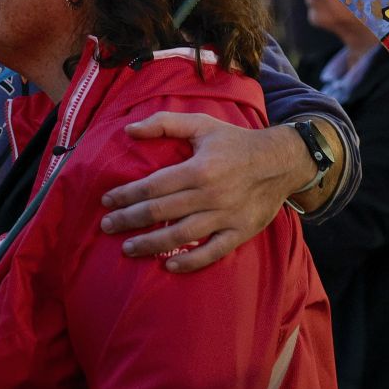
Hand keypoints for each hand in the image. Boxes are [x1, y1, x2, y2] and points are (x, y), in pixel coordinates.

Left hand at [99, 112, 306, 270]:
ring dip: (151, 243)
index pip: (153, 186)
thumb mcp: (202, 124)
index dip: (126, 195)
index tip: (107, 201)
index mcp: (200, 168)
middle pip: (161, 212)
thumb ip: (164, 123)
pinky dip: (190, 262)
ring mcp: (226, 216)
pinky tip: (169, 265)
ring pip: (181, 235)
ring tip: (128, 248)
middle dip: (129, 220)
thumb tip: (129, 129)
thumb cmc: (235, 142)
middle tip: (107, 226)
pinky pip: (213, 252)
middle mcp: (211, 194)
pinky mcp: (240, 232)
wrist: (281, 161)